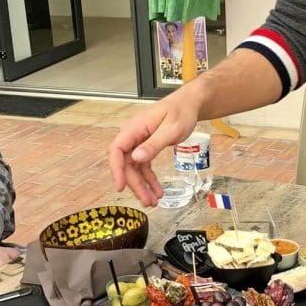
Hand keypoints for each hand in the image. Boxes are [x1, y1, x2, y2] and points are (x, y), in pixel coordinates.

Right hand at [109, 89, 199, 206]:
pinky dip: (150, 179)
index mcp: (134, 128)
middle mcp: (133, 135)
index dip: (116, 169)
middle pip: (126, 163)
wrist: (190, 105)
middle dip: (135, 184)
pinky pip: (144, 166)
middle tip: (146, 200)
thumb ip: (154, 144)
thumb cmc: (181, 111)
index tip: (121, 186)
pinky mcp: (147, 147)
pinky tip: (157, 190)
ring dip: (142, 185)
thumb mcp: (171, 128)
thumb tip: (136, 158)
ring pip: (135, 168)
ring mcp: (139, 142)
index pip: (117, 149)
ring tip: (153, 201)